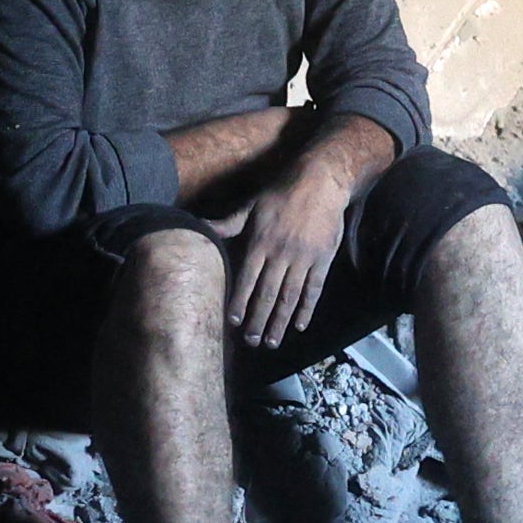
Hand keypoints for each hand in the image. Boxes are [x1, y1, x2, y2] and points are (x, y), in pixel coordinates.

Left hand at [226, 165, 345, 350]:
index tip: (233, 322)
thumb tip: (199, 226)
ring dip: (280, 322)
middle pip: (267, 294)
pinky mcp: (322, 260)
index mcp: (260, 243)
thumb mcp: (252, 205)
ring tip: (271, 341)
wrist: (321, 181)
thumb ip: (228, 223)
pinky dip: (307, 309)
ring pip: (289, 297)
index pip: (247, 279)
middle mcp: (280, 254)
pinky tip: (300, 326)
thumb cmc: (282, 192)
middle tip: (251, 341)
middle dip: (258, 320)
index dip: (240, 301)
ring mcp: (303, 259)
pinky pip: (313, 289)